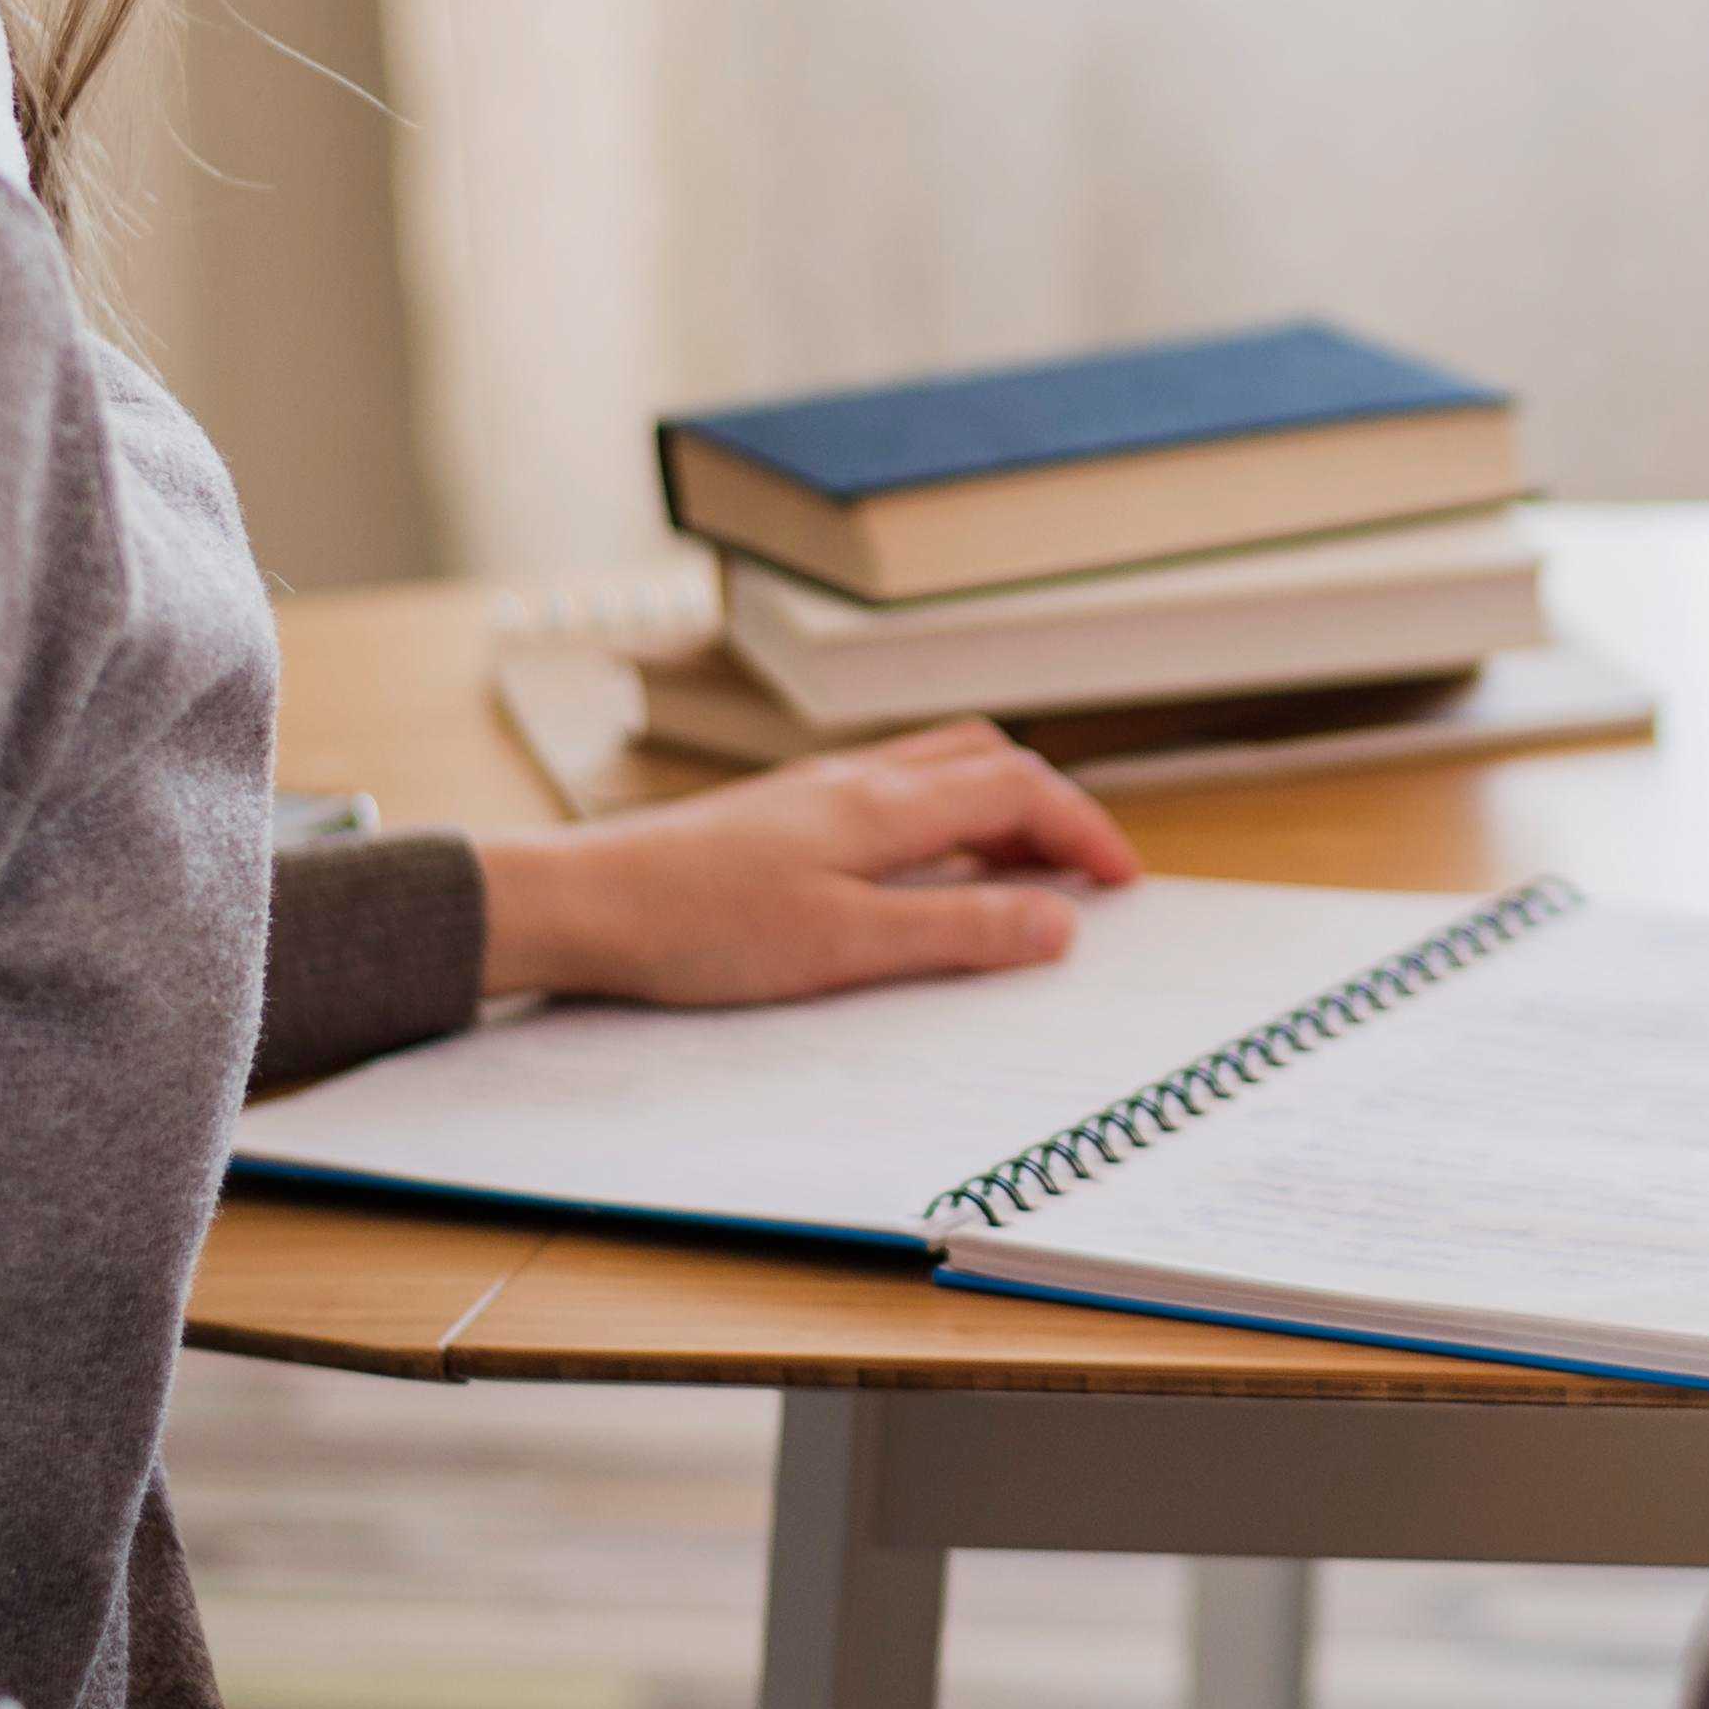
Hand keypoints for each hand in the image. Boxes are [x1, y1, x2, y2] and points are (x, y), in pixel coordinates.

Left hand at [474, 724, 1141, 1004]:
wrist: (583, 904)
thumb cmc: (698, 927)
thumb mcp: (845, 946)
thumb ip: (957, 932)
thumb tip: (1057, 922)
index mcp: (885, 805)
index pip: (1019, 791)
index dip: (1084, 830)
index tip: (1124, 881)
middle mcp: (856, 780)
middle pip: (988, 761)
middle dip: (1052, 807)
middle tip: (1086, 870)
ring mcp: (815, 791)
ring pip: (937, 766)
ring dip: (997, 803)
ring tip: (1019, 867)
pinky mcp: (780, 814)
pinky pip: (890, 790)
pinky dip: (941, 817)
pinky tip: (918, 871)